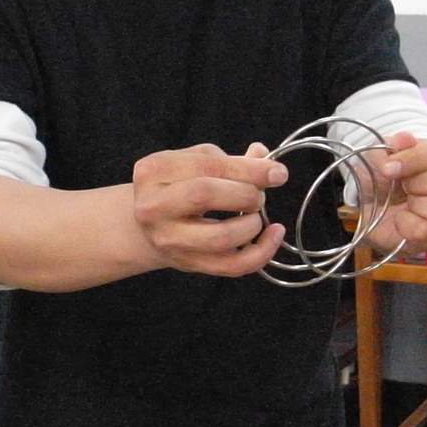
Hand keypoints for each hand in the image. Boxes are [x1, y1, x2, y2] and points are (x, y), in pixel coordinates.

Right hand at [131, 142, 288, 276]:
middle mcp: (154, 206)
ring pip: (220, 236)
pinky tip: (272, 237)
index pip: (208, 165)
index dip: (249, 169)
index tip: (278, 173)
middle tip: (258, 196)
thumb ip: (230, 161)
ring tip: (256, 217)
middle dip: (245, 194)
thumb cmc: (177, 188)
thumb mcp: (194, 163)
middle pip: (205, 194)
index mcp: (155, 171)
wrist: (148, 226)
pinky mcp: (186, 264)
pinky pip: (230, 266)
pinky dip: (260, 253)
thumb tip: (266, 160)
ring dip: (252, 225)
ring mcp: (168, 239)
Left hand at [360, 134, 426, 252]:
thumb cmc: (386, 174)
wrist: (370, 204)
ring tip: (406, 201)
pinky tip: (401, 217)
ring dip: (417, 203)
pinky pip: (426, 230)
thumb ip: (392, 145)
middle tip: (403, 184)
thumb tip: (404, 139)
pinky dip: (404, 223)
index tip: (389, 167)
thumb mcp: (383, 154)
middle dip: (419, 181)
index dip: (415, 158)